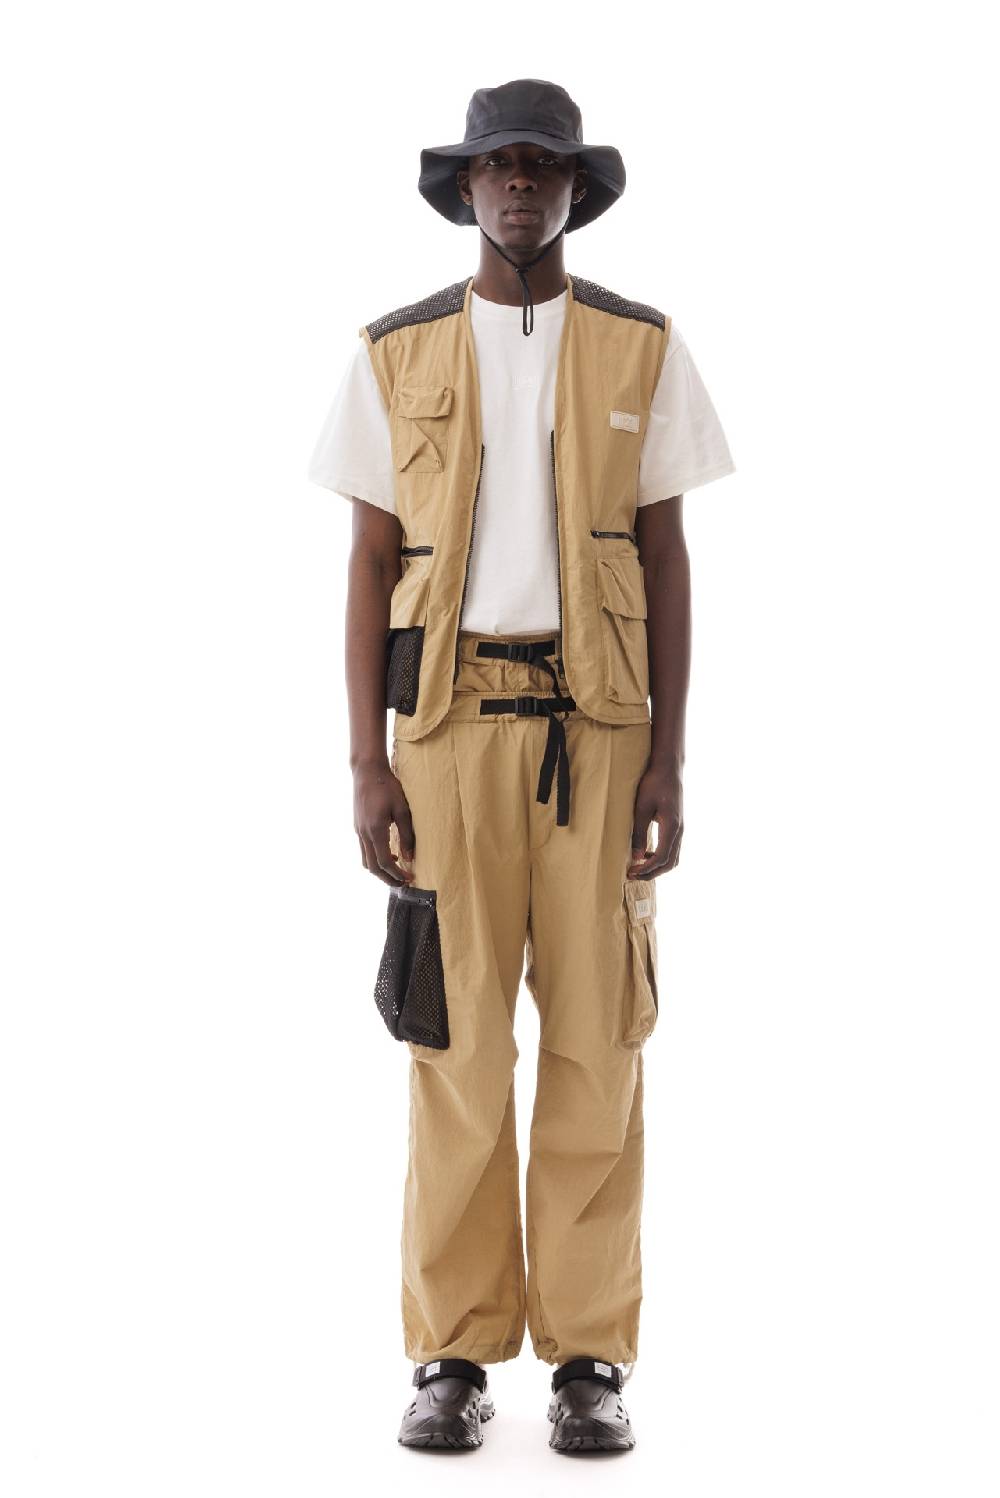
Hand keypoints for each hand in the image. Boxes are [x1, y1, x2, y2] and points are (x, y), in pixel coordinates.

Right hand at [353, 758, 414, 886]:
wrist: (367, 770)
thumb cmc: (387, 787)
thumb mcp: (402, 810)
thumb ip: (406, 835)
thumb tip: (409, 858)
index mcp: (375, 831)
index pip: (384, 862)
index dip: (397, 874)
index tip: (410, 877)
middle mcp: (363, 834)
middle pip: (372, 867)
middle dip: (387, 878)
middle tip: (403, 882)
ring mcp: (358, 831)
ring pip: (365, 860)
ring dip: (380, 870)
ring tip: (396, 870)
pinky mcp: (357, 826)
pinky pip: (364, 850)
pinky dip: (375, 858)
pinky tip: (388, 852)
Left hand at [626, 762, 683, 878]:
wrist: (668, 768)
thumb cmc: (654, 784)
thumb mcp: (641, 808)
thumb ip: (639, 833)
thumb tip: (636, 857)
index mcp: (672, 827)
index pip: (661, 858)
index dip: (646, 869)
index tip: (631, 872)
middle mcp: (679, 830)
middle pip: (670, 863)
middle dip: (652, 873)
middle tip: (633, 875)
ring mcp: (680, 829)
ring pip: (673, 858)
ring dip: (657, 867)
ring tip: (638, 867)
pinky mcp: (677, 826)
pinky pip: (672, 849)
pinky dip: (660, 857)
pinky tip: (645, 854)